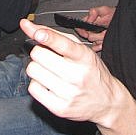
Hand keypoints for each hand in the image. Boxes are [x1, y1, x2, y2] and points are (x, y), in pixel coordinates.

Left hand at [20, 18, 135, 134]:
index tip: (37, 33)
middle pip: (39, 55)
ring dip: (37, 67)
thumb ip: (54, 35)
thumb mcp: (80, 49)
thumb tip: (28, 26)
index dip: (47, 37)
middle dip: (39, 52)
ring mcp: (69, 93)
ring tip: (49, 71)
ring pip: (33, 70)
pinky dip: (37, 84)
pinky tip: (48, 84)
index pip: (63, 45)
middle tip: (48, 57)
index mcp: (84, 57)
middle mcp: (78, 75)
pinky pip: (33, 89)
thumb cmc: (91, 71)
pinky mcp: (60, 108)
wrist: (107, 101)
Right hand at [76, 5, 115, 51]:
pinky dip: (99, 46)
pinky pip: (96, 48)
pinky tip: (104, 41)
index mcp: (89, 22)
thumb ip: (94, 12)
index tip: (86, 33)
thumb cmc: (112, 14)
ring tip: (106, 33)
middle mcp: (91, 30)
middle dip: (96, 34)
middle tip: (103, 30)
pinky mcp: (100, 43)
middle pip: (87, 36)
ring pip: (93, 42)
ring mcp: (96, 37)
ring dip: (100, 38)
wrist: (121, 20)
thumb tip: (87, 21)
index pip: (79, 28)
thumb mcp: (103, 10)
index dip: (81, 31)